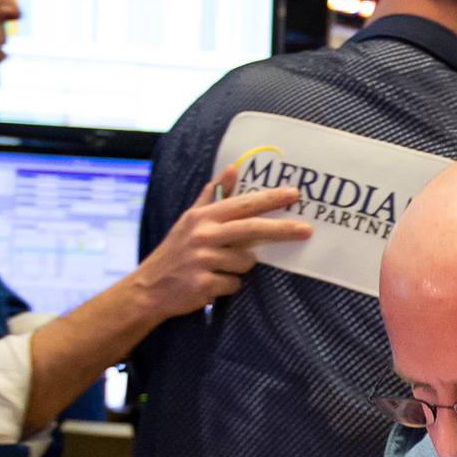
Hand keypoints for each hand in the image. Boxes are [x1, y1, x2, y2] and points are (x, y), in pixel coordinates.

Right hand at [128, 165, 309, 321]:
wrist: (149, 288)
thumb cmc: (176, 251)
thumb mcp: (190, 220)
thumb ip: (212, 195)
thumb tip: (231, 168)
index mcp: (202, 217)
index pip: (243, 204)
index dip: (270, 199)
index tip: (294, 194)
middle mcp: (203, 235)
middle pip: (252, 229)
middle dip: (283, 229)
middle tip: (307, 230)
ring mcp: (203, 260)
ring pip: (247, 262)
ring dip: (240, 268)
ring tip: (218, 268)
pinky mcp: (204, 284)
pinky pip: (235, 284)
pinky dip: (228, 285)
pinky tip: (211, 283)